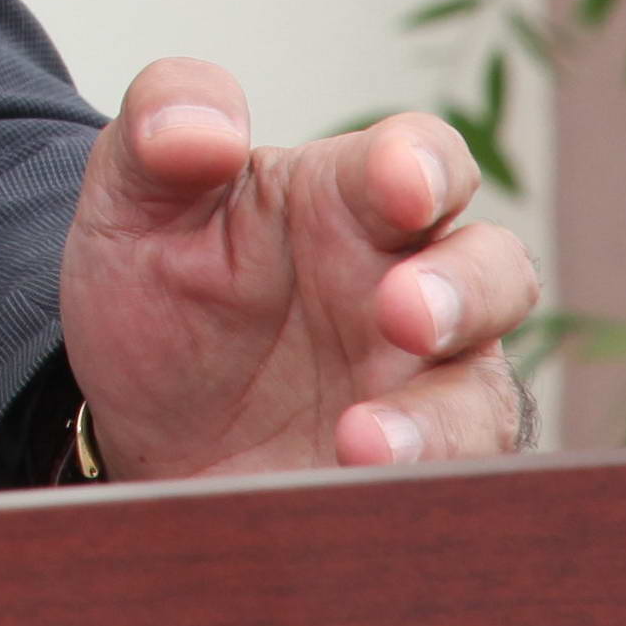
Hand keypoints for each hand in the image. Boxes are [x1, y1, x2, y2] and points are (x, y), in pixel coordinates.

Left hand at [60, 58, 537, 479]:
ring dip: (441, 421)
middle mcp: (405, 287)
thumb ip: (155, 137)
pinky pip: (449, 492)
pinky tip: (349, 495)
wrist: (129, 423)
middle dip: (465, 289)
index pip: (420, 158)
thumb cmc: (154, 289)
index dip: (425, 164)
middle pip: (496, 271)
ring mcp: (419, 389)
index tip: (400, 184)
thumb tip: (203, 129)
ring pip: (485, 397)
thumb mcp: (130, 202)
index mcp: (344, 199)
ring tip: (360, 442)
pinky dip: (414, 496)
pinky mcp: (409, 479)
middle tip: (403, 315)